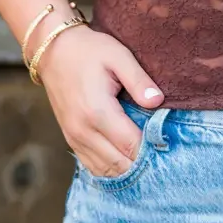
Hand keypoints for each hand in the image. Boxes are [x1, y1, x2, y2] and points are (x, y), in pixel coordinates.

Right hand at [35, 25, 163, 177]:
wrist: (53, 51)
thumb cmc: (89, 50)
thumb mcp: (118, 56)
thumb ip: (139, 80)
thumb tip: (158, 101)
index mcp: (98, 111)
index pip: (131, 145)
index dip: (153, 149)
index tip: (169, 143)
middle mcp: (83, 131)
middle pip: (120, 165)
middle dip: (143, 164)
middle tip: (163, 153)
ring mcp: (74, 138)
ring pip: (106, 171)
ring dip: (128, 169)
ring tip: (148, 157)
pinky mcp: (71, 140)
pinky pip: (93, 167)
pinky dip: (112, 169)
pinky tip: (127, 159)